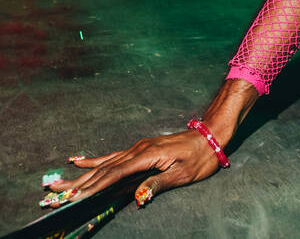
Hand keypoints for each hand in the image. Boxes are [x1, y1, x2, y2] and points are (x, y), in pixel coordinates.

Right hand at [44, 129, 221, 207]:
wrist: (211, 136)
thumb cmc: (200, 157)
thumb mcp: (184, 174)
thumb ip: (158, 184)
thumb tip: (138, 196)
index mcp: (147, 156)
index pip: (114, 175)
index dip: (93, 188)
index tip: (73, 198)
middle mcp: (138, 149)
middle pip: (102, 170)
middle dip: (76, 184)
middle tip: (52, 193)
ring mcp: (137, 148)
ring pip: (103, 164)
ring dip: (79, 176)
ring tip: (57, 182)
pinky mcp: (140, 149)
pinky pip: (112, 156)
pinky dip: (93, 161)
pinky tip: (78, 161)